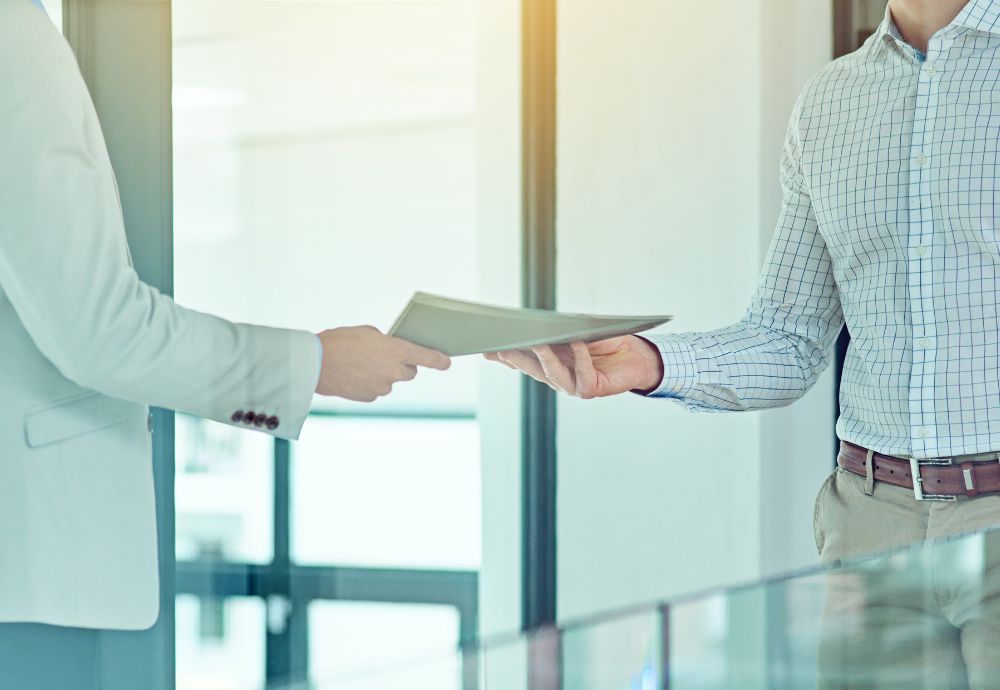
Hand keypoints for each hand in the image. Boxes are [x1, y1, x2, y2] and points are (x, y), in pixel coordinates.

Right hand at [315, 326, 450, 401]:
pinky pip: (376, 389)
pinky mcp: (371, 397)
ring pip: (390, 381)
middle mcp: (395, 371)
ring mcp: (383, 387)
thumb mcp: (368, 332)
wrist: (316, 364)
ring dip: (382, 374)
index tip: (446, 362)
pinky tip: (354, 374)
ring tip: (360, 364)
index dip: (440, 360)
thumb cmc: (340, 342)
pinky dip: (369, 382)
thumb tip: (392, 351)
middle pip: (409, 371)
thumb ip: (386, 342)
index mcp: (397, 351)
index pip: (429, 358)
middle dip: (402, 365)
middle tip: (383, 356)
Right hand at [484, 335, 663, 398]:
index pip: (522, 361)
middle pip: (531, 368)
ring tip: (538, 342)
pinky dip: (580, 357)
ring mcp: (573, 385)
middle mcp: (557, 377)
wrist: (636, 356)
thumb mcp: (576, 332)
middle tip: (501, 346)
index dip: (504, 357)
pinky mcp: (592, 389)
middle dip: (515, 358)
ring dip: (544, 358)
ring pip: (552, 375)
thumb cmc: (606, 342)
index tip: (486, 349)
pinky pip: (582, 375)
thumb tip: (537, 321)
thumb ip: (557, 331)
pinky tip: (576, 342)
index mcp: (550, 364)